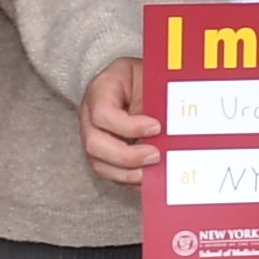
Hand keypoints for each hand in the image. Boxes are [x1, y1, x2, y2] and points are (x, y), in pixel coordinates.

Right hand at [82, 54, 158, 188]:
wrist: (141, 82)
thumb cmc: (147, 79)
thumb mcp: (152, 81)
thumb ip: (156, 104)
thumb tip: (170, 132)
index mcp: (100, 89)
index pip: (103, 113)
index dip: (129, 126)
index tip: (156, 128)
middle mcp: (89, 114)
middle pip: (94, 144)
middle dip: (127, 156)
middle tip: (155, 155)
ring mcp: (92, 135)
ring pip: (100, 164)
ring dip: (128, 173)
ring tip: (153, 171)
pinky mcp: (102, 153)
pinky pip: (110, 173)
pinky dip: (130, 179)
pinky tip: (149, 178)